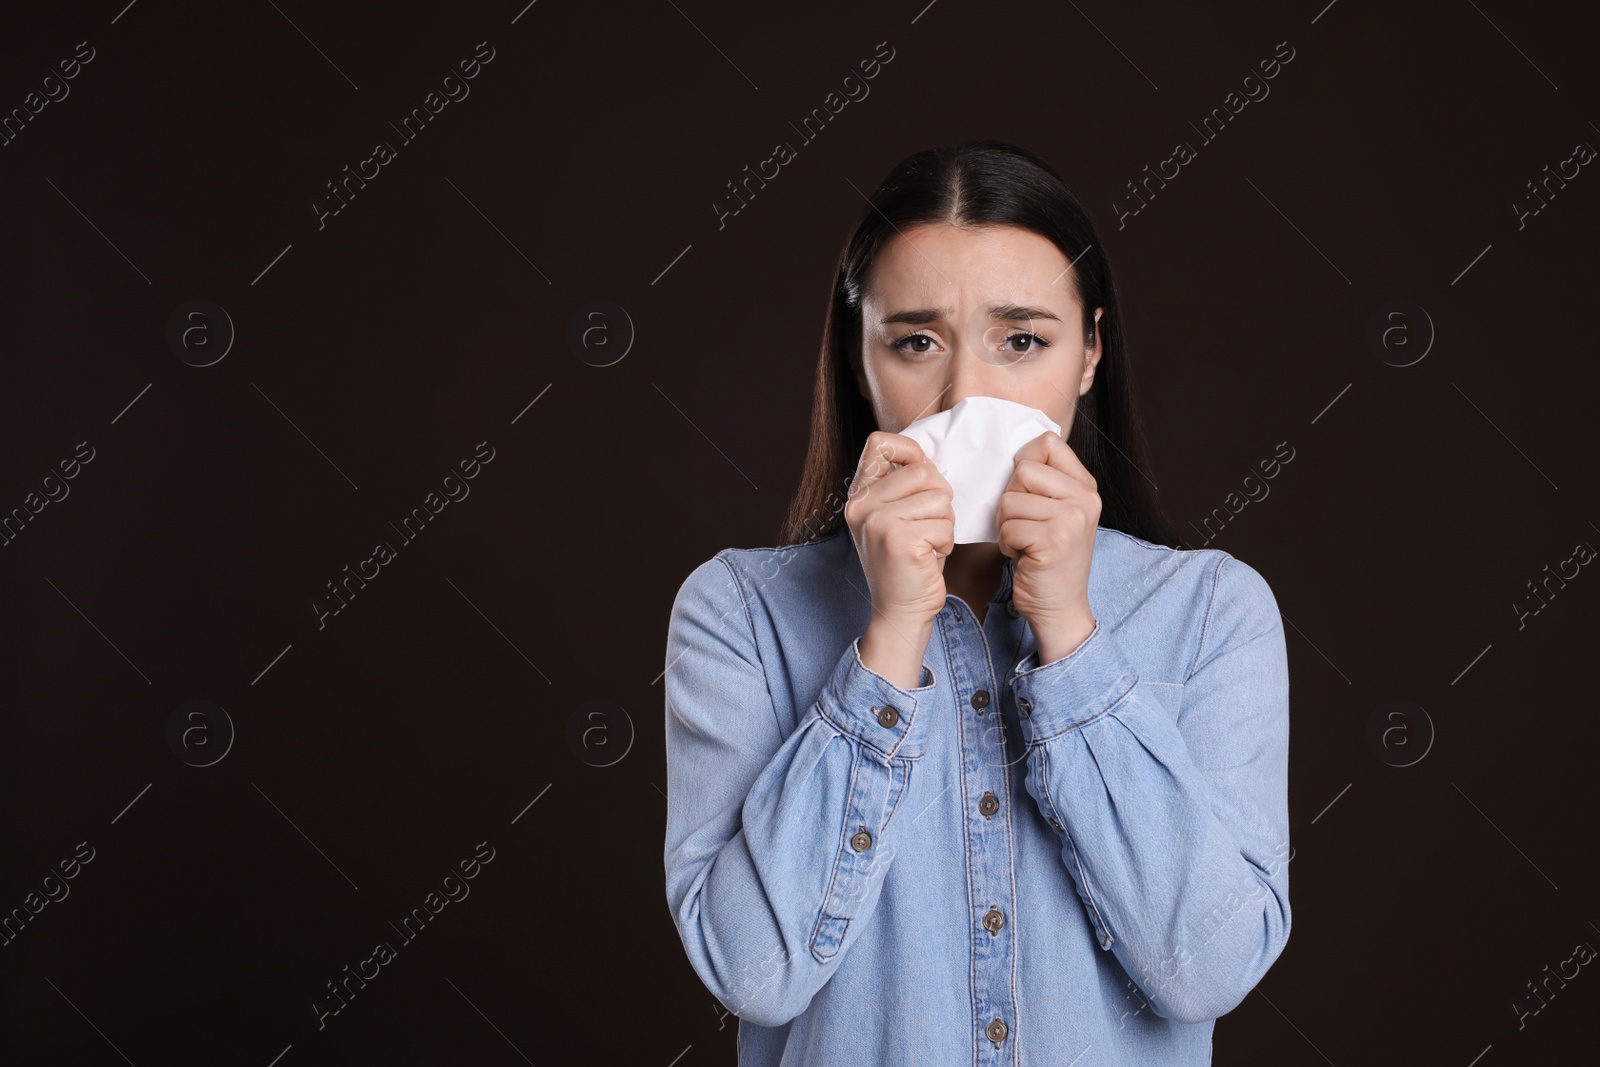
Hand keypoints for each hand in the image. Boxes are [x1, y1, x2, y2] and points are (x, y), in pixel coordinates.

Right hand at [843, 431, 955, 629]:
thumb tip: (930, 458)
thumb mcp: (896, 517)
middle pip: (923, 471)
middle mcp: (861, 505)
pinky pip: (944, 524)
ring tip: (928, 544)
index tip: (922, 472)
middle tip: (929, 525)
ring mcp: (878, 522)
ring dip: (945, 524)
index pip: (879, 443)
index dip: (910, 450)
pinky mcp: (899, 539)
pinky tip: (929, 558)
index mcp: (859, 495)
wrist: (899, 611)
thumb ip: (905, 487)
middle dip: (940, 497)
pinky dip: (946, 543)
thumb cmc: (907, 563)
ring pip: (939, 499)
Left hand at [997, 430, 1098, 662]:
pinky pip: (1008, 527)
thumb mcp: (1057, 514)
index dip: (1024, 465)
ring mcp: (1072, 519)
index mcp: (1086, 487)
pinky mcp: (1054, 540)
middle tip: (1025, 526)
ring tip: (1026, 543)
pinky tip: (1024, 557)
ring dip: (1007, 526)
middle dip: (1011, 500)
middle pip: (1023, 470)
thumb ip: (1044, 484)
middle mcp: (1085, 499)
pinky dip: (1007, 545)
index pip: (1047, 443)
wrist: (1061, 609)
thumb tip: (1014, 453)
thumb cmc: (1049, 560)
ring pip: (1009, 500)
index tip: (1026, 494)